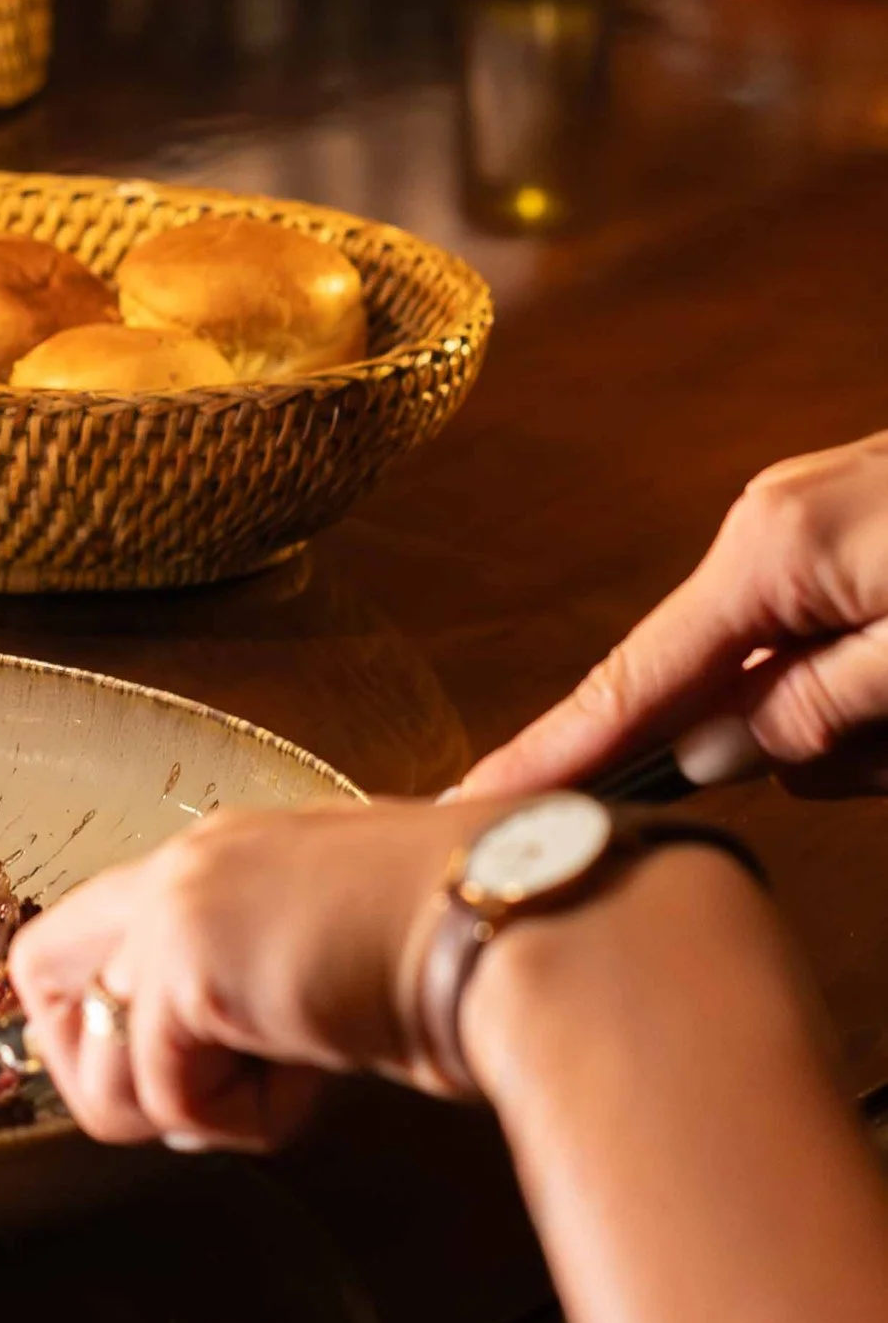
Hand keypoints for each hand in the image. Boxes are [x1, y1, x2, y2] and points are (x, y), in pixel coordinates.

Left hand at [8, 798, 499, 1150]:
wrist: (530, 927)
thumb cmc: (475, 952)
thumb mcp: (339, 966)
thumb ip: (256, 1001)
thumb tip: (192, 1098)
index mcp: (227, 858)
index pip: (101, 936)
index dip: (125, 1026)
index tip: (203, 1071)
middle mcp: (187, 866)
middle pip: (42, 977)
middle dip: (102, 1067)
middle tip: (202, 1097)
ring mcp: (177, 904)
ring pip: (95, 1058)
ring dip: (191, 1107)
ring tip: (286, 1081)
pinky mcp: (185, 961)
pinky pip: (165, 1095)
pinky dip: (243, 1121)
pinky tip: (315, 1078)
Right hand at [462, 433, 887, 804]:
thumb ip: (813, 711)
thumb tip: (704, 756)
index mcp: (769, 551)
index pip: (631, 681)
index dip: (556, 753)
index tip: (477, 797)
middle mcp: (767, 528)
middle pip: (720, 690)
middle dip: (802, 744)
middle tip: (887, 734)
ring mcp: (806, 525)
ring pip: (784, 677)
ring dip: (856, 718)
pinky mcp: (846, 533)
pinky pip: (821, 641)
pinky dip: (871, 677)